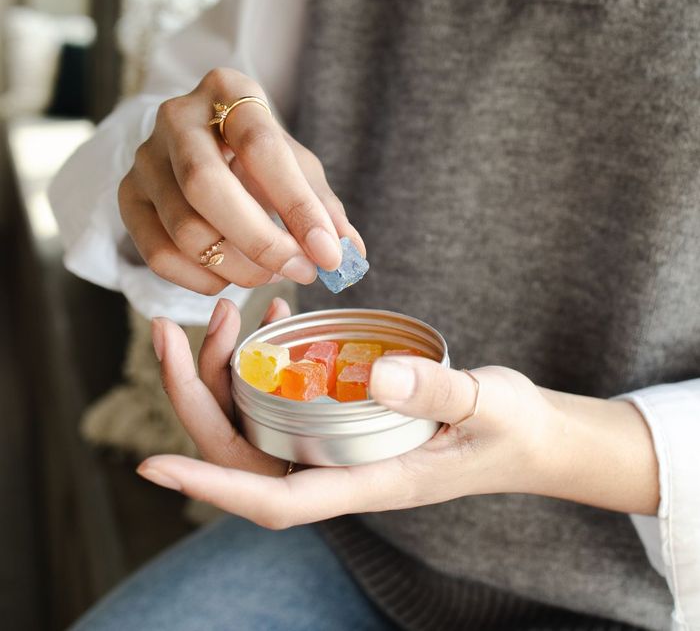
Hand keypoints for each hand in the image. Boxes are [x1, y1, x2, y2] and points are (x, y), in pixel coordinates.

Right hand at [119, 68, 364, 294]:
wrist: (205, 148)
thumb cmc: (260, 157)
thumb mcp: (298, 168)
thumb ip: (323, 208)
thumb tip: (350, 254)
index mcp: (228, 92)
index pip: (261, 147)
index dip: (297, 206)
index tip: (329, 254)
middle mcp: (176, 118)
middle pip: (206, 187)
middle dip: (261, 243)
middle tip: (301, 271)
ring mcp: (145, 159)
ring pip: (185, 230)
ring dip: (239, 268)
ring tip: (272, 272)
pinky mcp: (128, 198)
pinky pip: (160, 256)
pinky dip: (204, 279)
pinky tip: (232, 275)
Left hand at [140, 305, 660, 526]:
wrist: (530, 436)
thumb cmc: (512, 430)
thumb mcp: (489, 405)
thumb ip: (440, 391)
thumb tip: (378, 374)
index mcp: (370, 481)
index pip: (276, 498)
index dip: (213, 485)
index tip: (152, 465)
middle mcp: (342, 468)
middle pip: (245, 450)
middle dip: (196, 397)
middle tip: (172, 331)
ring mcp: (340, 444)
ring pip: (257, 421)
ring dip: (224, 371)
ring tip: (222, 311)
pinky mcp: (347, 420)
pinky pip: (288, 398)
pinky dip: (268, 360)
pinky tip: (278, 318)